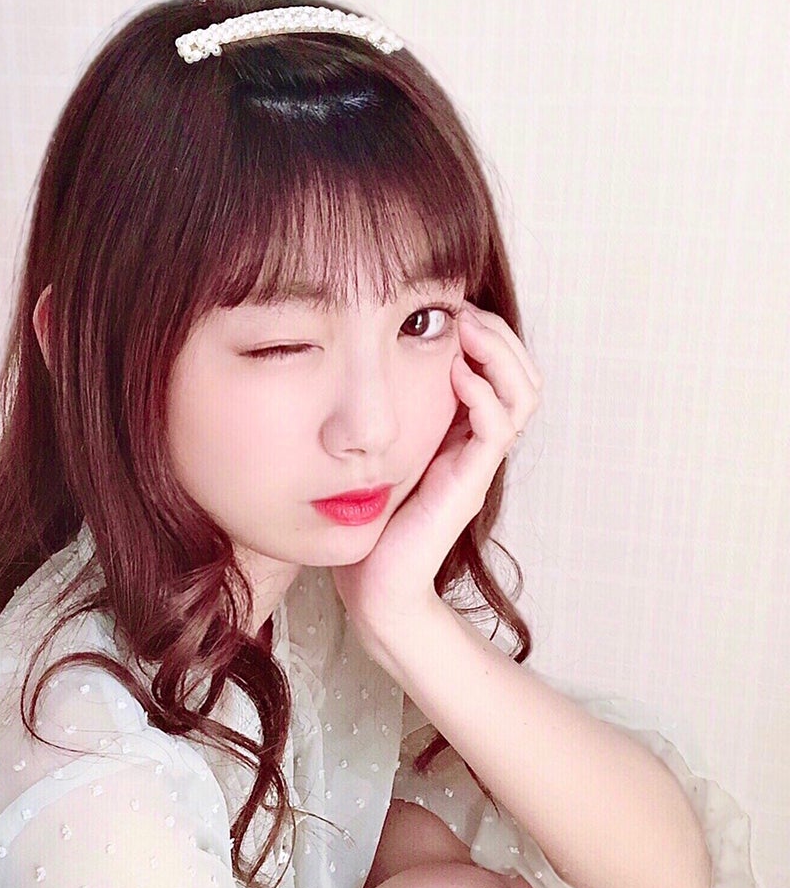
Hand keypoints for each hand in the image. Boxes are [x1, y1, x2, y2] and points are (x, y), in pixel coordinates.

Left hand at [331, 300, 542, 661]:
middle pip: (521, 374)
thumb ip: (388, 411)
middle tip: (462, 309)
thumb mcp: (378, 448)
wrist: (375, 581)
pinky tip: (456, 376)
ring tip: (465, 329)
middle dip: (499, 334)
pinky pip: (498, 427)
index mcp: (460, 430)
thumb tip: (367, 360)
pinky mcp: (469, 482)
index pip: (498, 368)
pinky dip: (482, 393)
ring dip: (498, 354)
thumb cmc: (370, 516)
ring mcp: (477, 462)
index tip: (447, 306)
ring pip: (522, 394)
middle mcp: (476, 443)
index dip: (484, 332)